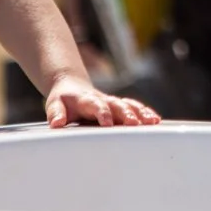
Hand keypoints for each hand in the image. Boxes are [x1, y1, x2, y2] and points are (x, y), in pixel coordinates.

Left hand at [45, 74, 160, 127]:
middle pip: (117, 105)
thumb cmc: (64, 99)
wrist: (72, 87)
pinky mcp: (120, 106)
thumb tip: (57, 124)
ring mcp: (113, 102)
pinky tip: (155, 120)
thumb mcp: (54, 104)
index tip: (107, 123)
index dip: (102, 113)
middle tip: (134, 123)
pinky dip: (145, 112)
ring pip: (130, 105)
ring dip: (141, 113)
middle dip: (127, 114)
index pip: (96, 106)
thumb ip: (56, 113)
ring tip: (152, 122)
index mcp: (87, 100)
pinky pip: (135, 107)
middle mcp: (103, 99)